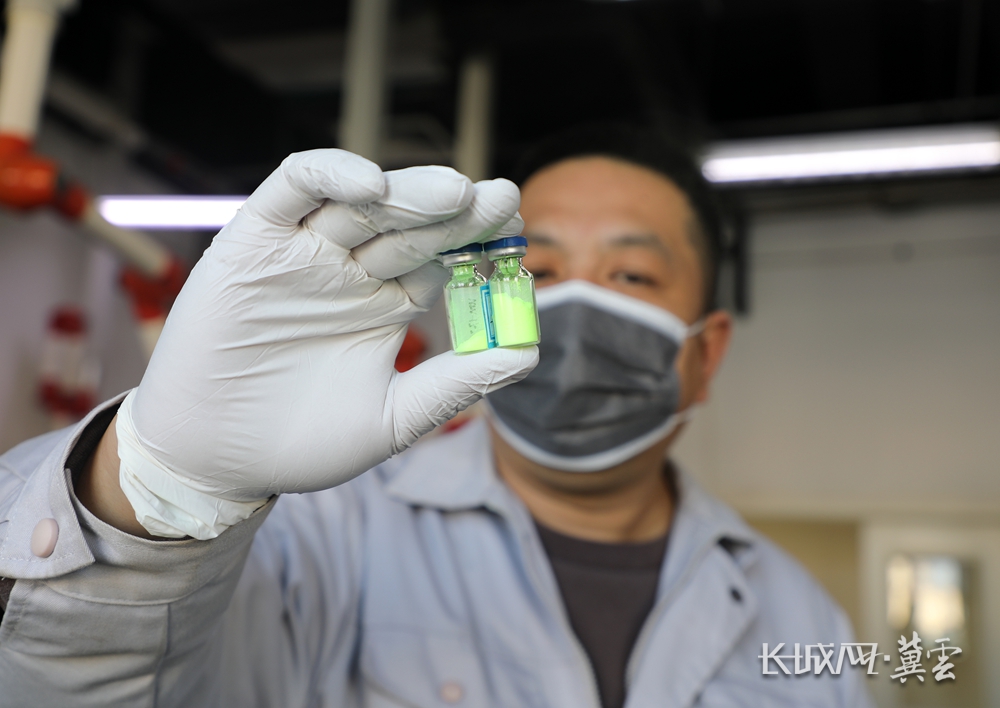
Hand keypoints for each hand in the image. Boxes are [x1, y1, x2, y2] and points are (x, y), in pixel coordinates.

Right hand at [116, 150, 536, 537]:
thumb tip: (531, 351)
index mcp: (386, 303)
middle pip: (410, 223)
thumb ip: (456, 383)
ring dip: (407, 191)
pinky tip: (370, 185)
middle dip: (456, 210)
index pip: (441, 257)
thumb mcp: (394, 417)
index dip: (478, 243)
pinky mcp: (254, 241)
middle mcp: (350, 270)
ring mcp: (304, 253)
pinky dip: (328, 175)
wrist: (217, 461)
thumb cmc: (303, 443)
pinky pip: (290, 190)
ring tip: (454, 194)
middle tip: (502, 200)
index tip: (518, 235)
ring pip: (361, 202)